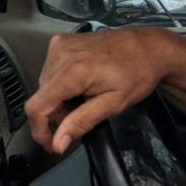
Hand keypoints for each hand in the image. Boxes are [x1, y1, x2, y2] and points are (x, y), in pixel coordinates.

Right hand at [27, 28, 179, 155]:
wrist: (148, 47)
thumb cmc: (137, 73)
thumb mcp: (112, 104)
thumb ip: (81, 123)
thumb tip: (58, 143)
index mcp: (72, 70)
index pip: (37, 107)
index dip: (40, 131)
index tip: (54, 144)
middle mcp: (61, 53)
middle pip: (41, 98)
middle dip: (57, 115)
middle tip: (81, 117)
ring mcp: (60, 45)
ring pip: (45, 87)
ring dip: (59, 100)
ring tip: (85, 98)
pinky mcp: (61, 42)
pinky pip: (51, 72)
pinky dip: (61, 84)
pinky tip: (81, 84)